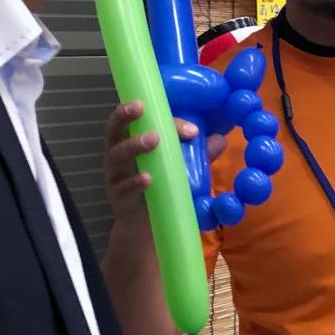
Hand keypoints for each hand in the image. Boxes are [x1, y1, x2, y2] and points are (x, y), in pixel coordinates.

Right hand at [104, 102, 224, 221]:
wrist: (144, 226)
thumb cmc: (160, 188)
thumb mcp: (179, 167)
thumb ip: (197, 154)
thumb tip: (220, 139)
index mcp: (131, 141)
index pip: (140, 120)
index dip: (160, 116)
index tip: (190, 127)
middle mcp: (118, 155)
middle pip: (114, 130)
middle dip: (124, 115)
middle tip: (140, 107)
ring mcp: (115, 176)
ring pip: (117, 155)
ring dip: (134, 145)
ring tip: (154, 140)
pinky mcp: (117, 197)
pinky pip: (123, 187)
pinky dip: (135, 181)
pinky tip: (148, 178)